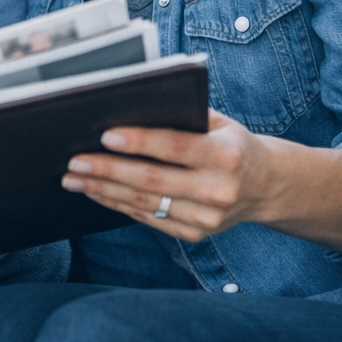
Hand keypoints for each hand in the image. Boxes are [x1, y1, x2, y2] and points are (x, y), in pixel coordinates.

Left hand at [60, 111, 341, 253]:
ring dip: (104, 191)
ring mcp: (207, 218)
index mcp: (227, 155)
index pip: (174, 147)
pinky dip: (119, 205)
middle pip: (152, 180)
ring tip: (73, 179)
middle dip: (107, 171)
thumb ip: (182, 117)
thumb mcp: (219, 122)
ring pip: (145, 203)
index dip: (138, 141)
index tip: (103, 136)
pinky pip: (150, 218)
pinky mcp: (196, 234)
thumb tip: (127, 106)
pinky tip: (97, 193)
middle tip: (73, 162)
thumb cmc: (232, 143)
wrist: (268, 186)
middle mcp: (218, 190)